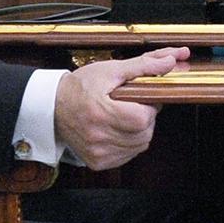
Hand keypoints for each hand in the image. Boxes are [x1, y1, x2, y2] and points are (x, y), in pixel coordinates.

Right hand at [54, 47, 187, 169]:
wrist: (52, 107)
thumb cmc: (80, 86)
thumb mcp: (111, 70)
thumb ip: (143, 65)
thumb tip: (171, 60)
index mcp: (100, 113)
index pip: (142, 118)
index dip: (147, 107)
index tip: (139, 99)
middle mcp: (98, 137)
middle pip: (144, 133)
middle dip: (145, 118)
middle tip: (131, 106)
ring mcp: (98, 153)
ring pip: (140, 145)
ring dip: (139, 131)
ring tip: (123, 117)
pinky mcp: (98, 162)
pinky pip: (128, 155)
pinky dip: (129, 143)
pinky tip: (117, 130)